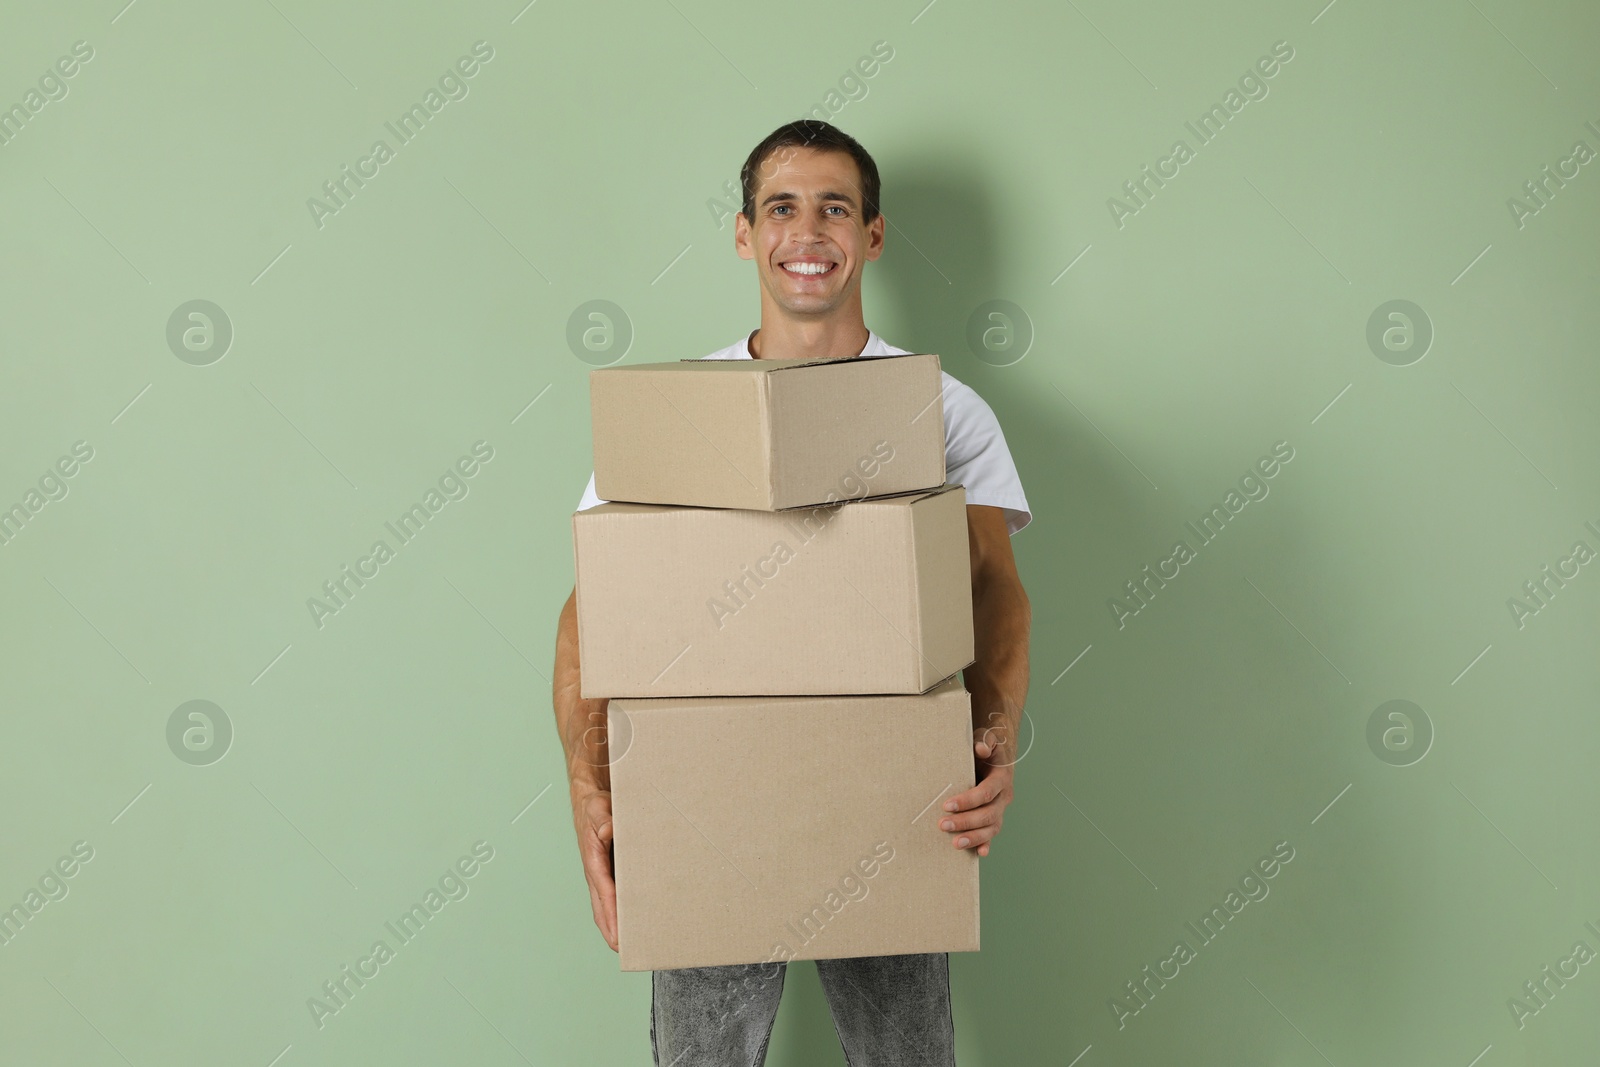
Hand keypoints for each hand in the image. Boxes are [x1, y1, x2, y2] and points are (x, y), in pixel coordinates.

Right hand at [572, 787, 618, 950]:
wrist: (589, 800)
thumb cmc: (595, 806)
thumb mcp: (599, 808)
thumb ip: (604, 819)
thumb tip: (609, 830)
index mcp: (593, 860)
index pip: (604, 893)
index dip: (612, 915)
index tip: (618, 934)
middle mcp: (595, 872)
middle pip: (601, 908)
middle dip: (611, 930)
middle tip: (624, 950)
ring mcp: (600, 874)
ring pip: (605, 905)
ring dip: (614, 925)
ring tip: (629, 944)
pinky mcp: (606, 870)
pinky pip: (611, 895)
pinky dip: (618, 911)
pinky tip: (632, 919)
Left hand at [938, 733, 1014, 856]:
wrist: (995, 757)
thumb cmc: (985, 749)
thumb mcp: (985, 738)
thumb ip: (984, 740)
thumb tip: (981, 748)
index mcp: (1001, 778)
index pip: (986, 793)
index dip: (968, 800)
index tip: (947, 805)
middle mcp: (1004, 797)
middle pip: (987, 814)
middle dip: (965, 822)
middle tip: (942, 824)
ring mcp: (1000, 810)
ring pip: (991, 828)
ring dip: (974, 837)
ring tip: (955, 843)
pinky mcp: (994, 818)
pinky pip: (991, 834)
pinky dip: (986, 844)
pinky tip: (979, 853)